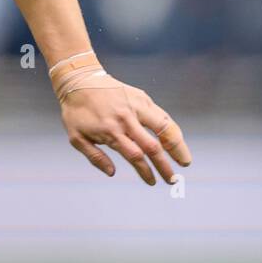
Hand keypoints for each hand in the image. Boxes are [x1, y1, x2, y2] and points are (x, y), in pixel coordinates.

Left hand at [61, 76, 190, 185]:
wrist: (79, 80)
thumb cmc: (76, 112)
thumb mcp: (76, 137)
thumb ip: (95, 157)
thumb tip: (112, 173)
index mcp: (111, 131)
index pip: (135, 156)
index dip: (146, 172)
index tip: (153, 182)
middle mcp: (126, 119)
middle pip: (152, 146)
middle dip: (165, 166)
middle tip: (173, 180)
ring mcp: (136, 106)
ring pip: (164, 127)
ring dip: (177, 146)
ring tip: (185, 161)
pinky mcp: (142, 98)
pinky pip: (161, 115)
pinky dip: (171, 129)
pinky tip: (176, 140)